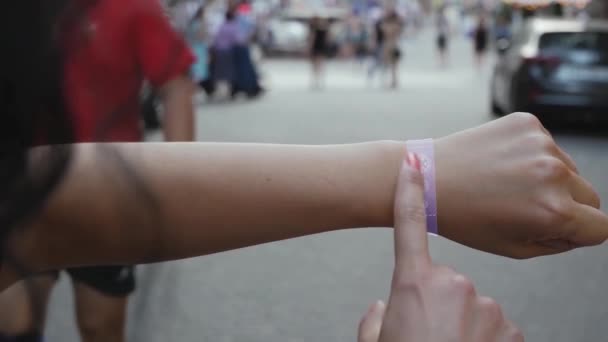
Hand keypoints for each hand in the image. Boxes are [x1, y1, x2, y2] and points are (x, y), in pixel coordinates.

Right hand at [358, 156, 522, 341]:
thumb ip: (376, 320)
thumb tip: (383, 306)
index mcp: (413, 283)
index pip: (408, 226)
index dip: (408, 192)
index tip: (412, 163)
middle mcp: (453, 285)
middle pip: (446, 283)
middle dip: (439, 304)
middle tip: (427, 335)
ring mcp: (487, 306)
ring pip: (473, 307)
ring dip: (463, 325)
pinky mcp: (512, 329)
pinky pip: (495, 328)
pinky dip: (485, 341)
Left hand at [435, 112, 607, 257]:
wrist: (428, 178)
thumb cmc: (465, 218)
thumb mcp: (515, 247)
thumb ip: (560, 241)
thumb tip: (585, 225)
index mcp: (553, 211)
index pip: (601, 227)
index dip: (580, 232)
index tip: (559, 229)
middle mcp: (553, 173)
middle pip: (591, 196)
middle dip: (569, 205)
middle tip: (527, 208)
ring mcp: (541, 143)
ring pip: (569, 169)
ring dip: (549, 178)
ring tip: (507, 185)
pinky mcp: (528, 123)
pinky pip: (547, 146)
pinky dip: (532, 156)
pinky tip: (501, 164)